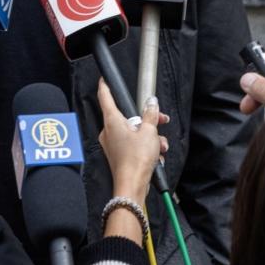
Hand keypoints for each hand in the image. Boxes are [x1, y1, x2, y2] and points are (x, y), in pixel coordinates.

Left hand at [96, 80, 169, 206]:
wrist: (132, 186)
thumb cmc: (136, 159)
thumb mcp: (149, 132)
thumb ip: (150, 115)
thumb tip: (151, 103)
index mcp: (112, 121)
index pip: (105, 98)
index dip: (105, 87)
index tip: (104, 79)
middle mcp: (109, 132)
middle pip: (127, 117)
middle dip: (147, 119)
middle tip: (161, 120)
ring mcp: (113, 144)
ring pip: (134, 132)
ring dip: (151, 137)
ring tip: (160, 145)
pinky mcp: (120, 155)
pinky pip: (134, 145)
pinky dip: (146, 148)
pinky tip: (156, 155)